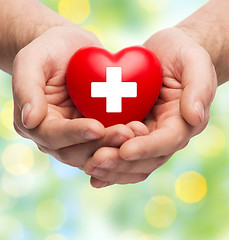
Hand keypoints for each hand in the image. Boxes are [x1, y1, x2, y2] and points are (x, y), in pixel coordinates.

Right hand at [12, 26, 135, 168]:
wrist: (71, 49)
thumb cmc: (49, 50)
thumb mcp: (32, 60)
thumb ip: (26, 88)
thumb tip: (29, 120)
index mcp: (37, 123)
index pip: (53, 136)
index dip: (74, 134)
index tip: (97, 127)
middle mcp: (57, 136)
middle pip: (76, 151)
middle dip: (101, 144)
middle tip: (126, 133)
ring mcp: (78, 135)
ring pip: (95, 151)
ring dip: (116, 146)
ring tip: (136, 132)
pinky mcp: (96, 129)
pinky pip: (108, 140)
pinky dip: (123, 140)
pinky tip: (140, 131)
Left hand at [83, 27, 216, 187]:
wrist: (166, 55)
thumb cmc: (182, 54)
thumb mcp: (194, 62)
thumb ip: (199, 88)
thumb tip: (196, 116)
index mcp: (182, 122)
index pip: (167, 141)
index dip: (146, 148)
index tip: (125, 150)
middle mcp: (164, 135)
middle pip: (146, 159)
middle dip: (122, 163)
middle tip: (97, 161)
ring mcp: (146, 135)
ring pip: (131, 162)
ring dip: (111, 168)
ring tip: (89, 166)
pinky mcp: (130, 131)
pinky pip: (119, 151)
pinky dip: (108, 163)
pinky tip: (88, 166)